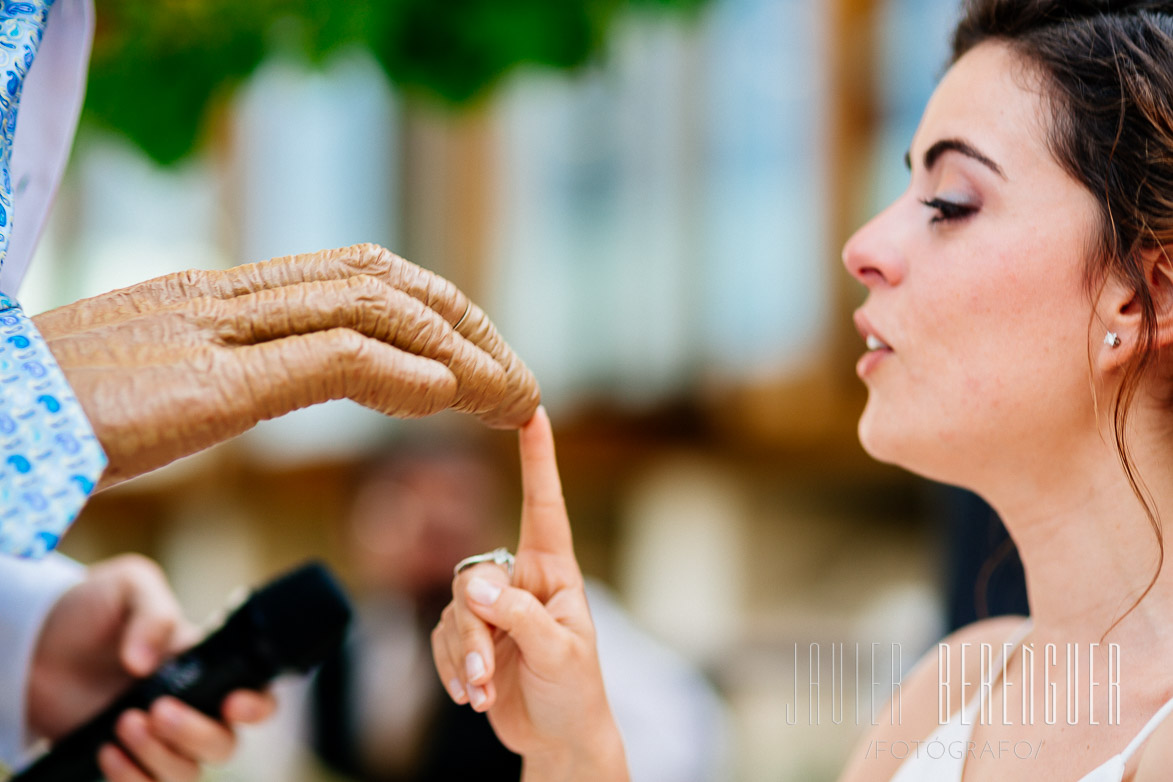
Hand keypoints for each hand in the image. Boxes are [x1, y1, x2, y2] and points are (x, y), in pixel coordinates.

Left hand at [28, 554, 275, 780]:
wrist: (36, 641)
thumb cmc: (94, 608)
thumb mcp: (129, 586)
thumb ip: (153, 613)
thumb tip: (148, 663)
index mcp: (208, 665)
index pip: (256, 693)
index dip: (257, 706)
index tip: (232, 704)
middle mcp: (192, 707)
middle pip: (224, 744)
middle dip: (195, 733)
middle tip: (157, 710)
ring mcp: (158, 739)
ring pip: (187, 773)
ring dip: (159, 757)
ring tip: (123, 724)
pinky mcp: (124, 761)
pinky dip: (130, 778)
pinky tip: (107, 750)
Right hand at [33, 243, 539, 489]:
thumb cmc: (45, 411)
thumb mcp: (147, 379)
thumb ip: (213, 368)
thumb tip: (254, 380)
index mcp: (215, 295)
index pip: (354, 278)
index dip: (433, 309)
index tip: (479, 356)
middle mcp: (225, 296)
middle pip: (381, 283)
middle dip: (466, 324)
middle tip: (519, 379)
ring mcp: (214, 330)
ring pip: (369, 310)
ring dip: (457, 351)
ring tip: (511, 396)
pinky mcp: (205, 382)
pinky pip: (325, 360)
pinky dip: (399, 372)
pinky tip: (448, 397)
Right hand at [431, 408, 628, 781]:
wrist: (559, 740)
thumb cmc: (576, 693)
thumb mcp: (558, 654)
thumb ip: (518, 617)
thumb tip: (475, 587)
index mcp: (554, 572)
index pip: (544, 504)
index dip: (538, 458)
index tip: (533, 411)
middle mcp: (522, 581)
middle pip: (474, 577)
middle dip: (474, 629)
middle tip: (486, 672)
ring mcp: (494, 609)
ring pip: (453, 611)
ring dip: (463, 657)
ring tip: (485, 693)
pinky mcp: (472, 637)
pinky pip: (441, 638)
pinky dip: (452, 669)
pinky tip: (474, 697)